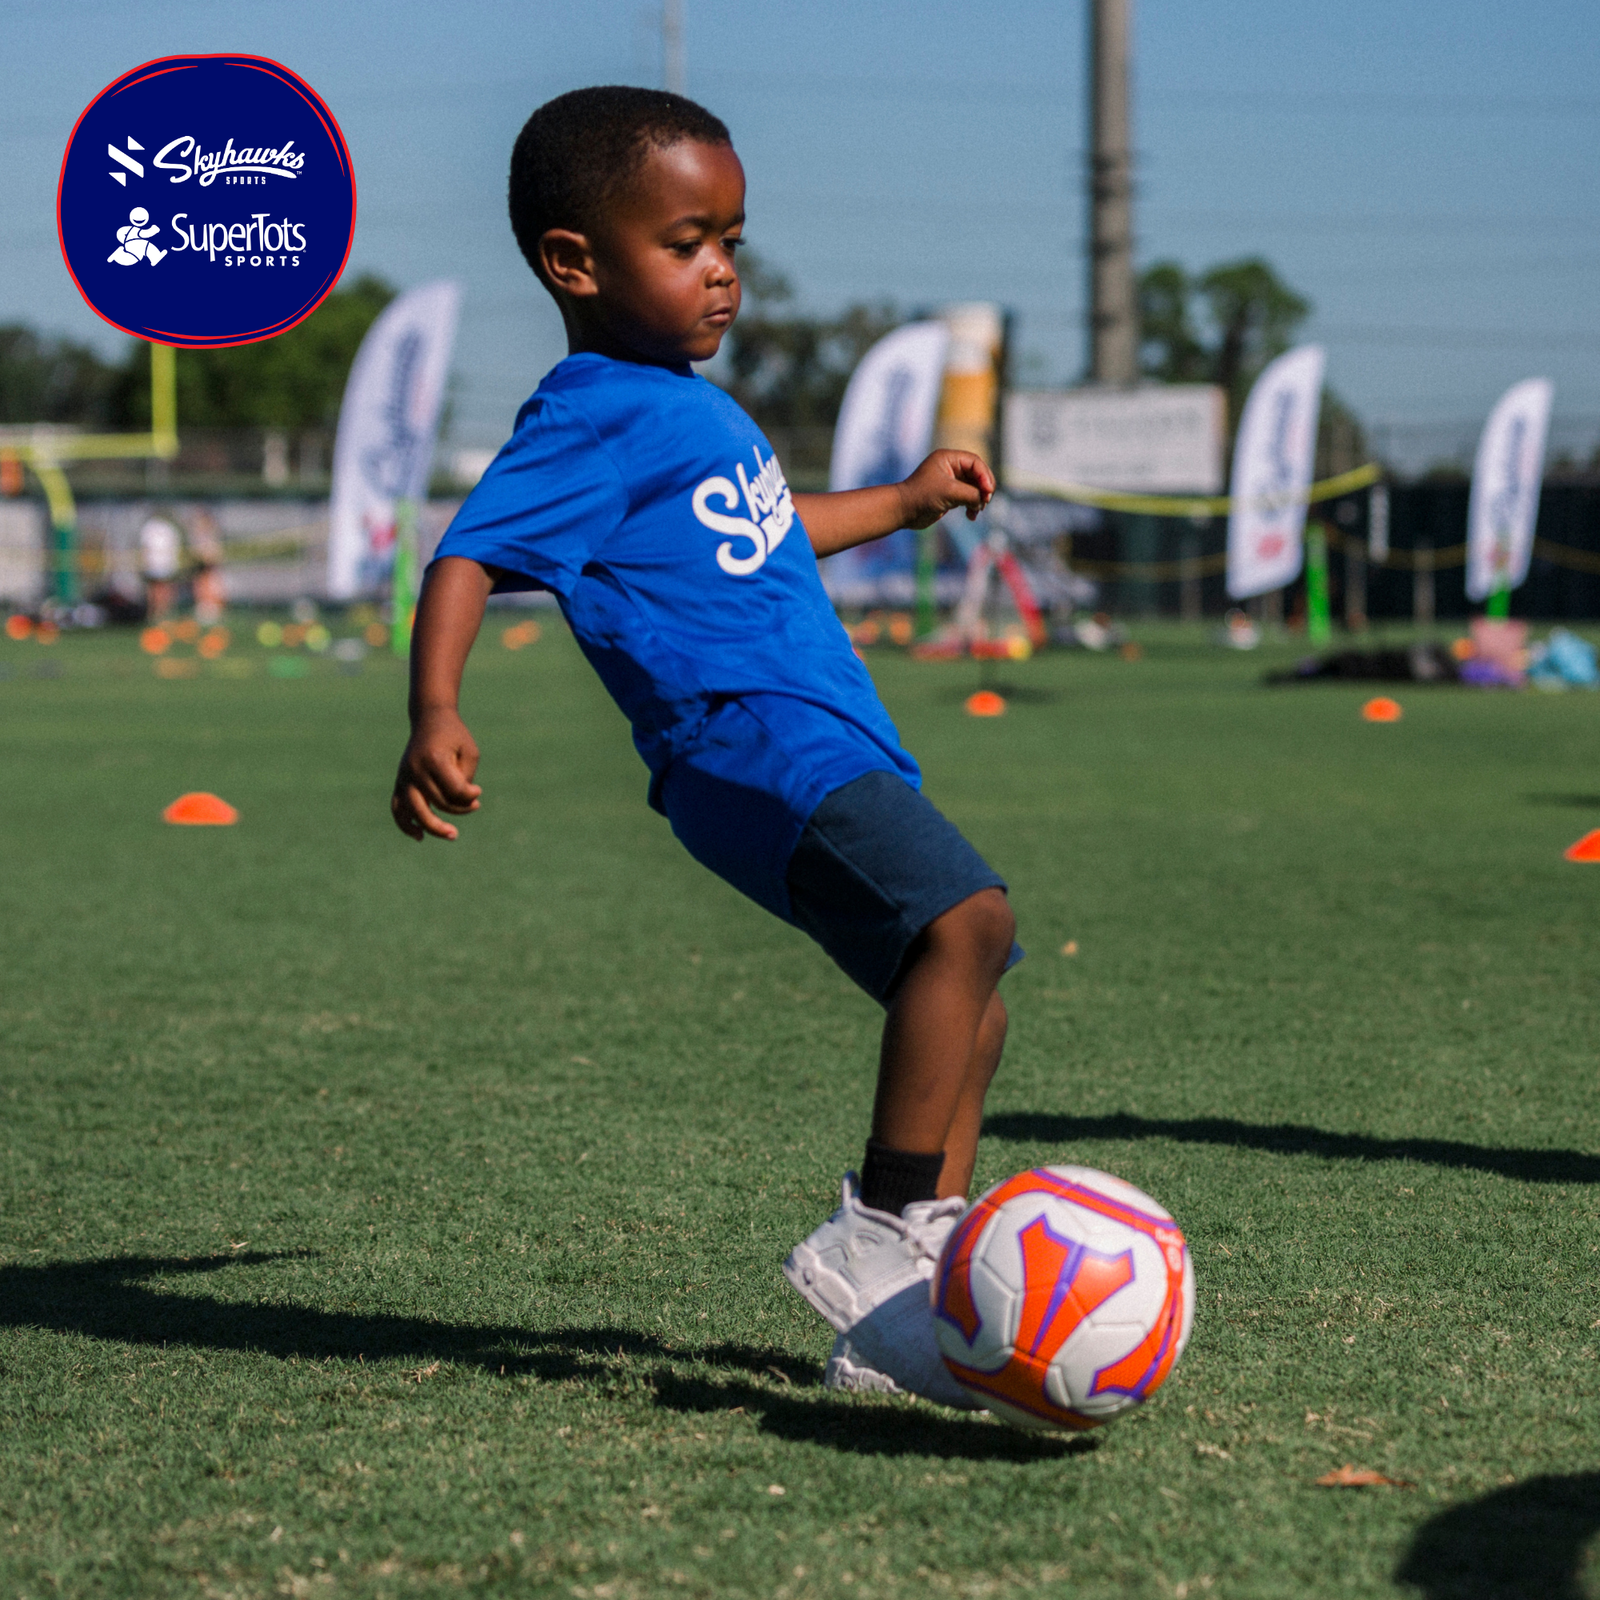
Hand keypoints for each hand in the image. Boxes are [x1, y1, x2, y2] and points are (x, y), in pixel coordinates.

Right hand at [391, 707, 481, 841]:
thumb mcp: (469, 752)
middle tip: (476, 806)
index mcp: (434, 759)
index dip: (470, 795)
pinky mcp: (400, 782)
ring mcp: (404, 776)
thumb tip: (460, 804)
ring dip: (432, 827)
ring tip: (452, 834)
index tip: (478, 790)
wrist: (430, 720)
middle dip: (460, 808)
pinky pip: (397, 808)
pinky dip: (406, 824)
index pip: (454, 789)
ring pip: (414, 810)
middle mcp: (415, 769)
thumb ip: (465, 779)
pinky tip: (420, 836)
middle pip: (437, 801)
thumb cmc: (454, 737)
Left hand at [897, 450, 995, 528]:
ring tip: (977, 510)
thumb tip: (984, 500)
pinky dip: (972, 506)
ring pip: (974, 487)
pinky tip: (971, 516)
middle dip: (983, 488)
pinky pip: (968, 498)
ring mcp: (950, 482)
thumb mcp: (950, 492)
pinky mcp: (949, 495)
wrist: (903, 511)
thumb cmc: (922, 496)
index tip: (988, 492)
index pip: (975, 463)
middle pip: (977, 474)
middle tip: (985, 501)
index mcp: (948, 458)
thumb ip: (971, 494)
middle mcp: (950, 467)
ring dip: (978, 499)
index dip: (985, 476)